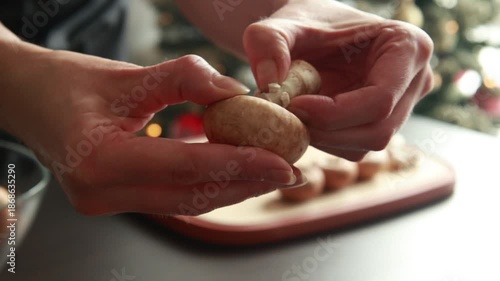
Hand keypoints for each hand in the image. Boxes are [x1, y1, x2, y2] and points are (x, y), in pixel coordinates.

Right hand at [1, 44, 299, 214]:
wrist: (27, 99)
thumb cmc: (66, 84)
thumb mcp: (126, 75)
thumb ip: (184, 79)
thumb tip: (236, 91)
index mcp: (100, 161)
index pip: (185, 167)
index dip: (238, 164)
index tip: (281, 161)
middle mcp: (102, 193)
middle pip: (191, 195)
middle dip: (244, 184)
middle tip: (288, 170)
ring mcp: (107, 202)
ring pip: (185, 202)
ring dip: (230, 189)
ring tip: (269, 173)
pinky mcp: (116, 199)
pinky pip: (172, 198)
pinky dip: (206, 186)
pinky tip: (234, 173)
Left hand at [243, 0, 433, 160]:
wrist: (310, 34)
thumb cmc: (304, 23)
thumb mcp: (282, 25)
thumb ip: (268, 42)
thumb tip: (270, 84)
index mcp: (408, 46)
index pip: (380, 98)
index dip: (335, 113)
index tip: (294, 105)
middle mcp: (415, 80)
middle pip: (378, 130)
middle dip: (328, 131)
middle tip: (289, 119)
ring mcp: (402, 105)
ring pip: (367, 145)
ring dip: (324, 139)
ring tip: (293, 115)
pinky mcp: (382, 122)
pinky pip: (355, 148)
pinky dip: (325, 141)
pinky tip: (305, 120)